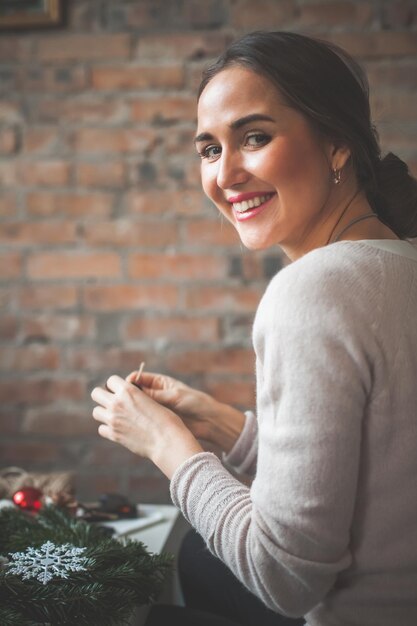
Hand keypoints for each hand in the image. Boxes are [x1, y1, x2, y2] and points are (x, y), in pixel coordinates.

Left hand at [91, 375, 202, 477]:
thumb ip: (136, 397)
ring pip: (96, 411)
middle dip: (103, 396)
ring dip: (104, 412)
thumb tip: (127, 396)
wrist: (167, 441)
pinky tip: (118, 429)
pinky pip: (101, 429)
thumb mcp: (151, 400)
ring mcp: (113, 419)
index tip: (121, 392)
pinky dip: (108, 429)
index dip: (115, 385)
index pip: (110, 380)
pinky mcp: (113, 434)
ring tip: (115, 416)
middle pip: (96, 393)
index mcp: (128, 390)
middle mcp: (117, 403)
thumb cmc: (166, 419)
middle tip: (113, 402)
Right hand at [127, 370, 245, 453]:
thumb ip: (156, 394)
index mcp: (160, 383)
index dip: (129, 382)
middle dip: (126, 396)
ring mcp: (156, 408)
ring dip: (130, 410)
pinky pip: (144, 419)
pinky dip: (136, 421)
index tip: (123, 388)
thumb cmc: (195, 403)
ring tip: (121, 414)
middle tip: (118, 402)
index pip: (139, 379)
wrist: (209, 421)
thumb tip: (135, 392)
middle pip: (135, 393)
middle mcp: (156, 394)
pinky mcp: (158, 420)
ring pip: (137, 407)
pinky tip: (130, 424)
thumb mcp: (175, 396)